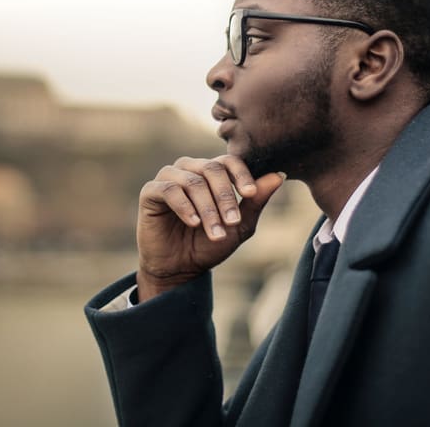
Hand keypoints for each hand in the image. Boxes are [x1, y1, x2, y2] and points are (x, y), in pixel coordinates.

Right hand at [135, 155, 284, 301]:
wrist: (180, 269)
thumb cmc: (209, 244)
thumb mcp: (239, 225)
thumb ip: (255, 201)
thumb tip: (279, 175)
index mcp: (211, 173)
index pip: (228, 161)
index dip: (241, 175)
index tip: (251, 194)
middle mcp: (189, 170)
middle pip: (212, 169)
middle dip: (225, 197)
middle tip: (233, 222)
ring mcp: (169, 178)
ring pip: (192, 181)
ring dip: (208, 208)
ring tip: (215, 233)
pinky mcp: (150, 192)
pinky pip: (169, 190)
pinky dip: (185, 207)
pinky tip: (194, 223)